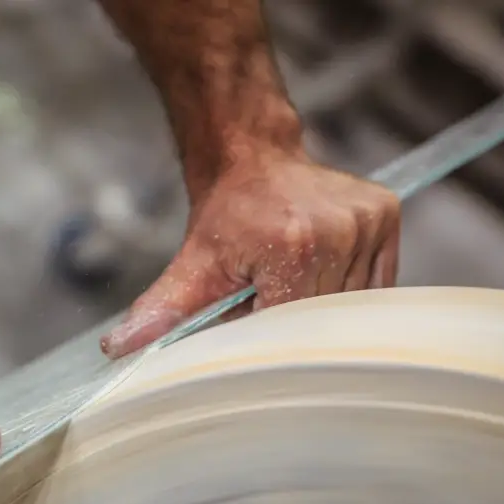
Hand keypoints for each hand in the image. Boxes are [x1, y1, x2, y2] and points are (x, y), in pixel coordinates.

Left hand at [100, 149, 399, 357]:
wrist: (250, 154)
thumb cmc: (225, 215)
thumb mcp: (191, 266)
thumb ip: (161, 311)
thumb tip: (117, 349)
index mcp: (293, 246)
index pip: (287, 324)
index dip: (266, 328)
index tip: (251, 314)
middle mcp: (339, 231)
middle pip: (320, 317)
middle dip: (291, 316)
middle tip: (267, 291)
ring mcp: (367, 222)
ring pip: (350, 304)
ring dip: (321, 304)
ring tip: (291, 275)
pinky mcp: (386, 215)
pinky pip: (375, 282)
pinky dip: (348, 289)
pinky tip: (321, 269)